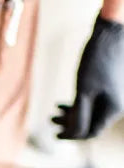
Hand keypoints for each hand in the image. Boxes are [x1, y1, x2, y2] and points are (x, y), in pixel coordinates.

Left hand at [53, 15, 123, 138]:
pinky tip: (62, 103)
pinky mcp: (108, 87)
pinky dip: (77, 105)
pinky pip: (92, 102)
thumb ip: (79, 116)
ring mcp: (113, 96)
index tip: (55, 135)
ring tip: (54, 111)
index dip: (72, 136)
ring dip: (71, 114)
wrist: (111, 32)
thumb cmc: (97, 60)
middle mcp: (116, 105)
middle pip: (89, 123)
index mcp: (113, 109)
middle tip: (51, 120)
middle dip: (69, 124)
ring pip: (89, 113)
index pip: (90, 133)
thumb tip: (73, 136)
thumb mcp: (84, 91)